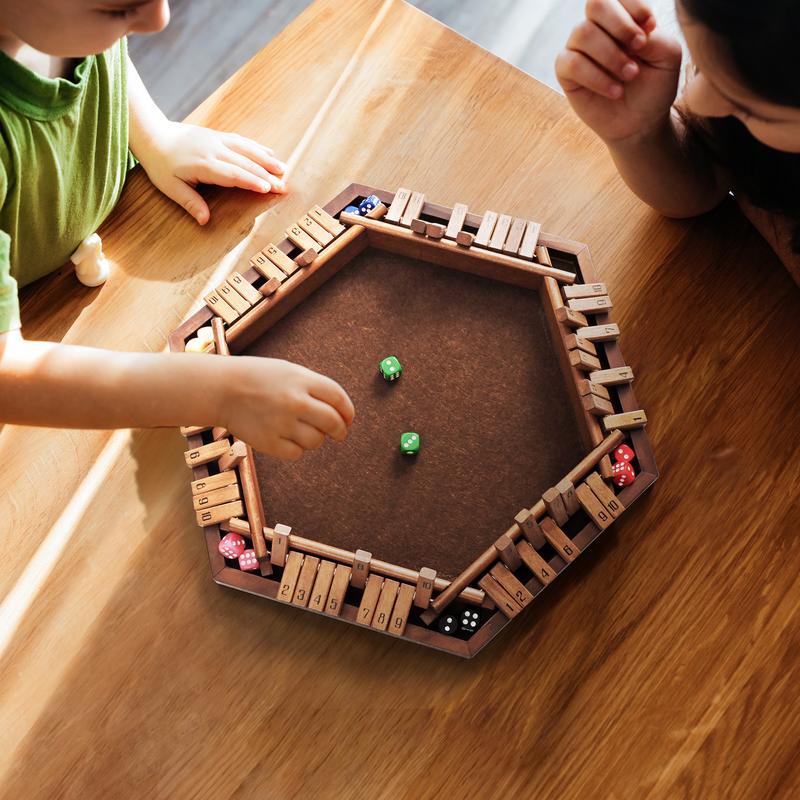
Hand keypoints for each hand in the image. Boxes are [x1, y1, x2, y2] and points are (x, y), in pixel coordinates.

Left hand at [137, 121, 287, 223]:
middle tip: (283, 186)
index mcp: (203, 165)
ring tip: (284, 170)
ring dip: (266, 160)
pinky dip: (258, 148)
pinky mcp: (219, 136)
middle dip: (266, 175)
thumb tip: (204, 220)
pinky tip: (270, 154)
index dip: (251, 181)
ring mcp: (218, 141)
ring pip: (247, 150)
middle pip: (245, 164)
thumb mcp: (170, 187)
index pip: (232, 174)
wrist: (153, 134)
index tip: (267, 189)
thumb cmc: (161, 165)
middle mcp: (214, 150)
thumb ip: (190, 203)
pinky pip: (242, 141)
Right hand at [221, 357, 354, 460]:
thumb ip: (316, 389)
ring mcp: (282, 423)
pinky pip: (296, 453)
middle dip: (340, 431)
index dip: (348, 412)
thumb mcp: (289, 372)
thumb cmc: (260, 379)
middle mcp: (295, 401)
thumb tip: (342, 415)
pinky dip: (296, 449)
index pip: (339, 399)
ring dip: (315, 439)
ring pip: (316, 441)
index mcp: (302, 380)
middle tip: (338, 434)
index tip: (348, 420)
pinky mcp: (269, 442)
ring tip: (300, 430)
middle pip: (333, 423)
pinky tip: (285, 438)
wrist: (222, 390)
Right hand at [555, 0, 682, 144]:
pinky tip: (615, 91)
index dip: (633, 7)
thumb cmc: (654, 86)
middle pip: (596, 4)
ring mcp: (578, 48)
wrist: (641, 122)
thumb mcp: (667, 56)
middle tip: (639, 48)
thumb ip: (653, 35)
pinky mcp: (566, 72)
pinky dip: (596, 77)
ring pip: (583, 33)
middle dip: (620, 25)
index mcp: (622, 16)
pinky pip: (572, 63)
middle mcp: (598, 27)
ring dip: (611, 56)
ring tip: (629, 76)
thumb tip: (631, 32)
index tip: (650, 28)